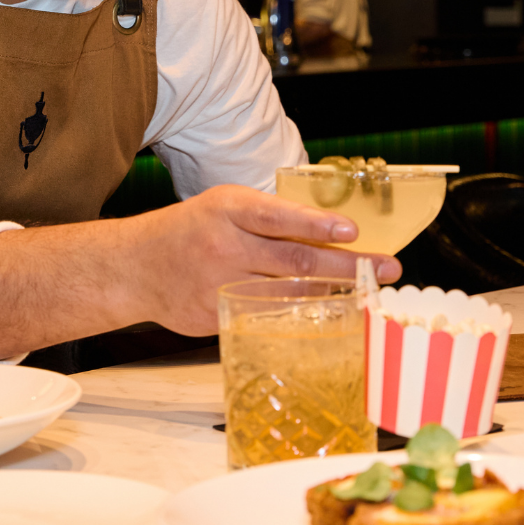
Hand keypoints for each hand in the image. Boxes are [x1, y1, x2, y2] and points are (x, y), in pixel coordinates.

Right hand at [125, 184, 398, 337]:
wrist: (135, 266)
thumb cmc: (190, 229)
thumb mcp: (223, 206)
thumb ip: (268, 217)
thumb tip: (328, 232)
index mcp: (228, 210)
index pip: (279, 217)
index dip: (317, 225)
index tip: (352, 232)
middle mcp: (226, 247)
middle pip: (296, 261)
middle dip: (348, 266)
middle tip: (387, 269)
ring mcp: (222, 286)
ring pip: (290, 294)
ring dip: (335, 295)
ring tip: (371, 294)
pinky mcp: (220, 317)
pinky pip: (269, 317)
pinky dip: (302, 316)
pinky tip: (331, 315)